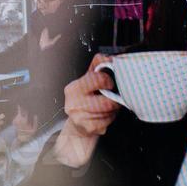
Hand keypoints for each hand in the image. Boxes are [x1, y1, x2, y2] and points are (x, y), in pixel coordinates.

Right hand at [52, 53, 120, 168]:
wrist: (77, 124)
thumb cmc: (86, 100)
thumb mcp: (89, 81)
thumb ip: (98, 66)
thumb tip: (111, 57)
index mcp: (73, 88)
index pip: (97, 79)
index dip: (108, 81)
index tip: (109, 84)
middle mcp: (72, 102)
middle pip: (106, 101)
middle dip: (114, 100)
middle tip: (112, 99)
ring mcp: (78, 117)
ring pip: (108, 112)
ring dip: (112, 111)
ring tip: (107, 109)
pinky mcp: (85, 128)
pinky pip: (106, 122)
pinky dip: (108, 120)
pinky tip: (103, 118)